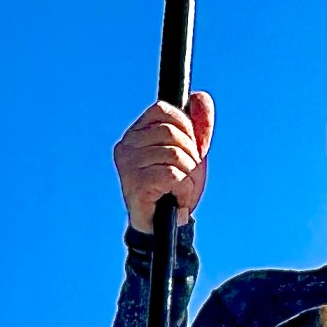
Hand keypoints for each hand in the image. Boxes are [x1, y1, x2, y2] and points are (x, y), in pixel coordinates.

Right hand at [114, 92, 213, 234]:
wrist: (166, 228)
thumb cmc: (175, 189)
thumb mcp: (192, 152)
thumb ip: (198, 125)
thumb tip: (201, 97)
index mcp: (135, 133)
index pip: (165, 110)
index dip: (186, 129)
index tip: (187, 152)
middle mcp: (126, 147)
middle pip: (172, 133)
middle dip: (190, 157)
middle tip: (184, 176)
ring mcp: (128, 167)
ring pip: (175, 155)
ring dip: (188, 177)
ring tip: (178, 190)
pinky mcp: (136, 186)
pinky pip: (173, 175)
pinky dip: (184, 190)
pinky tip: (177, 200)